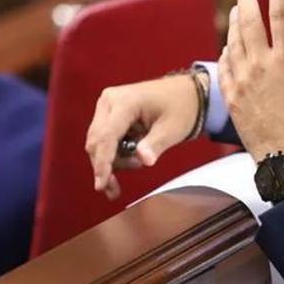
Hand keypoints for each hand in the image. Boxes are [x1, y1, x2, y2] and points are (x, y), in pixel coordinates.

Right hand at [85, 73, 200, 199]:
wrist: (186, 93)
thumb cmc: (181, 108)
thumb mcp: (172, 129)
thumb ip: (156, 145)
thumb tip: (144, 160)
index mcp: (125, 102)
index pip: (107, 137)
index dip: (103, 163)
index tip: (101, 185)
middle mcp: (109, 101)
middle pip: (97, 141)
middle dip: (104, 167)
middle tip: (114, 190)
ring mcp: (107, 106)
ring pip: (97, 142)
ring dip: (110, 161)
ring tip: (136, 164)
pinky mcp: (109, 113)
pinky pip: (103, 139)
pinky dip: (112, 154)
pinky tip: (128, 161)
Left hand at [217, 0, 283, 161]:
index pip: (281, 16)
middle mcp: (261, 64)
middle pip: (250, 20)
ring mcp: (242, 79)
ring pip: (234, 40)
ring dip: (235, 21)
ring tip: (238, 8)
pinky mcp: (231, 95)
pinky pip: (225, 66)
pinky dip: (227, 52)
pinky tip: (229, 45)